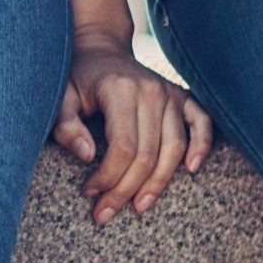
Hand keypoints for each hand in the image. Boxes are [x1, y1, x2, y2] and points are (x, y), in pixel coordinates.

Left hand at [56, 38, 210, 226]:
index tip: (89, 192)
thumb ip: (66, 125)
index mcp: (120, 91)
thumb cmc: (76, 78)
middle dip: (127, 189)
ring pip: (175, 148)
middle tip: (106, 213)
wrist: (100, 49)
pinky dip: (202, 145)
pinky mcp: (182, 97)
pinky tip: (192, 170)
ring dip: (159, 182)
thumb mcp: (60, 97)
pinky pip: (202, 122)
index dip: (108, 176)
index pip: (123, 147)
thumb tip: (86, 155)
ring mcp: (170, 93)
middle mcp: (151, 92)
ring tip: (139, 206)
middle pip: (148, 154)